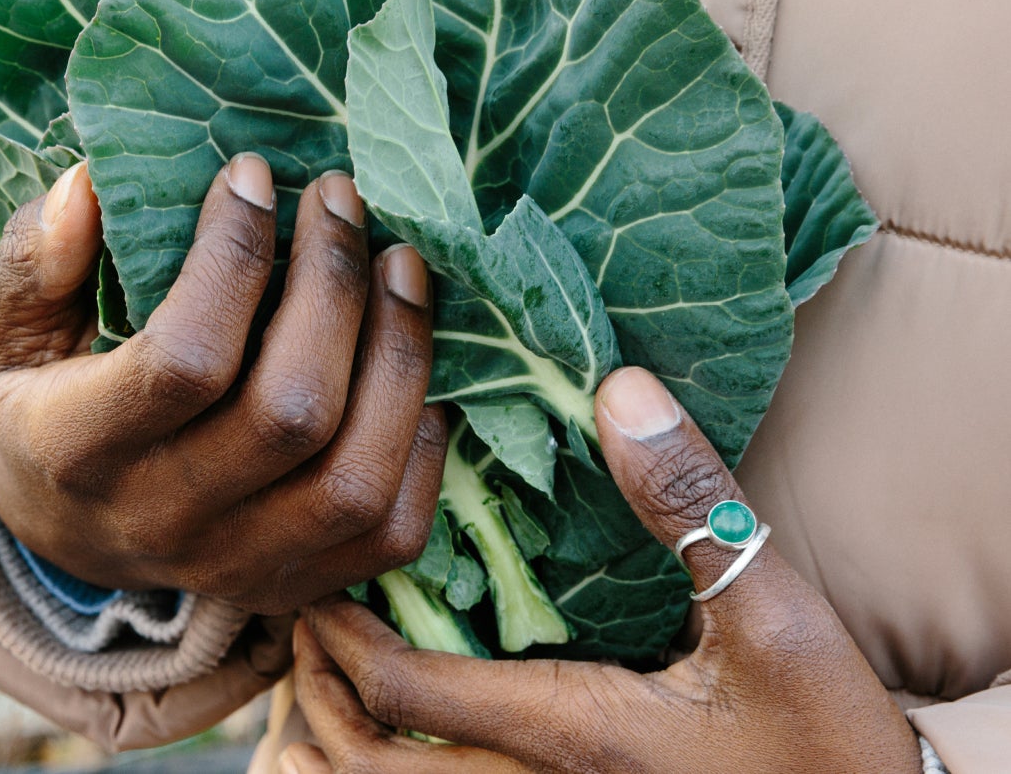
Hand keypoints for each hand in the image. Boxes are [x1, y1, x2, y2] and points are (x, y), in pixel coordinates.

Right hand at [0, 154, 446, 614]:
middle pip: (290, 412)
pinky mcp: (299, 585)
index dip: (233, 258)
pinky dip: (422, 439)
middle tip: (341, 199)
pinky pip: (394, 529)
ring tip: (401, 265)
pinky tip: (411, 362)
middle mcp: (165, 519)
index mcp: (80, 450)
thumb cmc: (47, 401)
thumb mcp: (9, 329)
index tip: (252, 175)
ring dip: (399, 356)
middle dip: (334, 287)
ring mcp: (241, 564)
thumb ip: (32, 260)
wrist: (72, 532)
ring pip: (356, 477)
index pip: (185, 359)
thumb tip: (89, 187)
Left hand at [282, 367, 921, 773]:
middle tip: (301, 622)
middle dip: (312, 696)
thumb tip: (620, 392)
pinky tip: (395, 743)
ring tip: (323, 682)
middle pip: (365, 769)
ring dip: (335, 750)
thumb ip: (692, 507)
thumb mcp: (779, 617)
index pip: (404, 688)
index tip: (313, 573)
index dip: (338, 632)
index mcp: (569, 735)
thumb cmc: (826, 744)